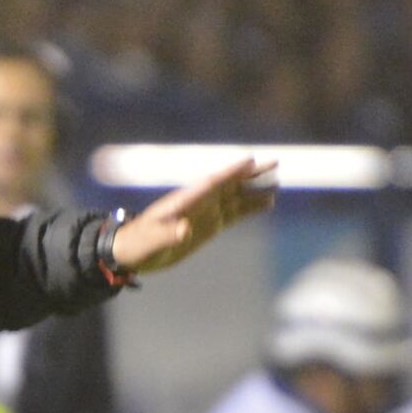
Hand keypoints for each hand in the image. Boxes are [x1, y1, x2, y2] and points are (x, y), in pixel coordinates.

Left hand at [109, 155, 277, 276]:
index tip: (250, 161)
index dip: (231, 172)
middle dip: (251, 174)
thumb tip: (184, 230)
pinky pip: (236, 213)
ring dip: (256, 189)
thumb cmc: (139, 243)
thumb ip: (168, 234)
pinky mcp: (210, 225)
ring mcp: (206, 212)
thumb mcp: (152, 240)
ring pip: (237, 196)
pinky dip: (251, 208)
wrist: (133, 252)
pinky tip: (267, 203)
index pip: (213, 182)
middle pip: (230, 183)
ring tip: (278, 182)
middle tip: (274, 162)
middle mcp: (199, 202)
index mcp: (185, 200)